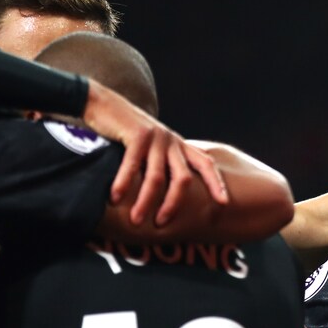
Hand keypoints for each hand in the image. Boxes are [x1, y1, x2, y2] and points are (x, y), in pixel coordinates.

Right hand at [82, 80, 228, 225]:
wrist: (104, 104)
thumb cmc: (127, 132)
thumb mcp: (153, 147)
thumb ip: (164, 164)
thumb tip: (167, 193)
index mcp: (180, 146)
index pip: (206, 165)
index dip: (217, 183)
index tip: (224, 203)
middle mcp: (172, 141)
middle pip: (183, 179)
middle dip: (174, 204)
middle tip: (161, 223)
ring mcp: (156, 137)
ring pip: (157, 177)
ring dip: (146, 201)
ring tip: (136, 220)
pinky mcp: (137, 134)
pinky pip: (132, 165)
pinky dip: (124, 183)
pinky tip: (115, 198)